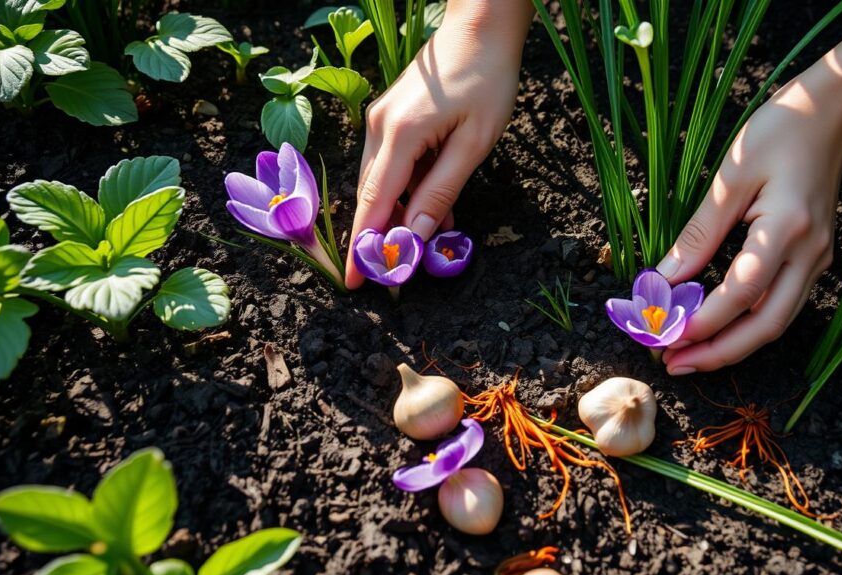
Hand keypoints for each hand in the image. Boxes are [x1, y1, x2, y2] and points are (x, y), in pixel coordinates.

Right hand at [345, 1, 532, 288]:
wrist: (482, 26)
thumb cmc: (486, 80)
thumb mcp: (474, 143)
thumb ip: (443, 190)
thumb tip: (417, 234)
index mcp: (400, 135)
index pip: (374, 203)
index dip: (364, 245)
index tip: (355, 281)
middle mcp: (380, 127)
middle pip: (372, 195)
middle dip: (381, 234)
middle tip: (397, 269)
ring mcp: (382, 119)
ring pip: (383, 180)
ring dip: (404, 209)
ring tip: (435, 233)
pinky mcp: (391, 115)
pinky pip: (393, 162)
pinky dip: (410, 186)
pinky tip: (437, 200)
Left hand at [657, 0, 841, 374]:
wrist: (832, 112)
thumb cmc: (780, 131)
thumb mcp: (730, 176)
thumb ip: (700, 232)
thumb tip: (665, 277)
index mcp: (787, 229)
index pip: (740, 294)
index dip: (701, 321)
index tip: (663, 333)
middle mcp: (810, 254)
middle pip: (766, 326)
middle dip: (717, 352)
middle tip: (672, 363)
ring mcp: (818, 259)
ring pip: (776, 323)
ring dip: (732, 345)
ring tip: (688, 355)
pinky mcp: (815, 258)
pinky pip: (782, 305)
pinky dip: (748, 325)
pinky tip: (717, 328)